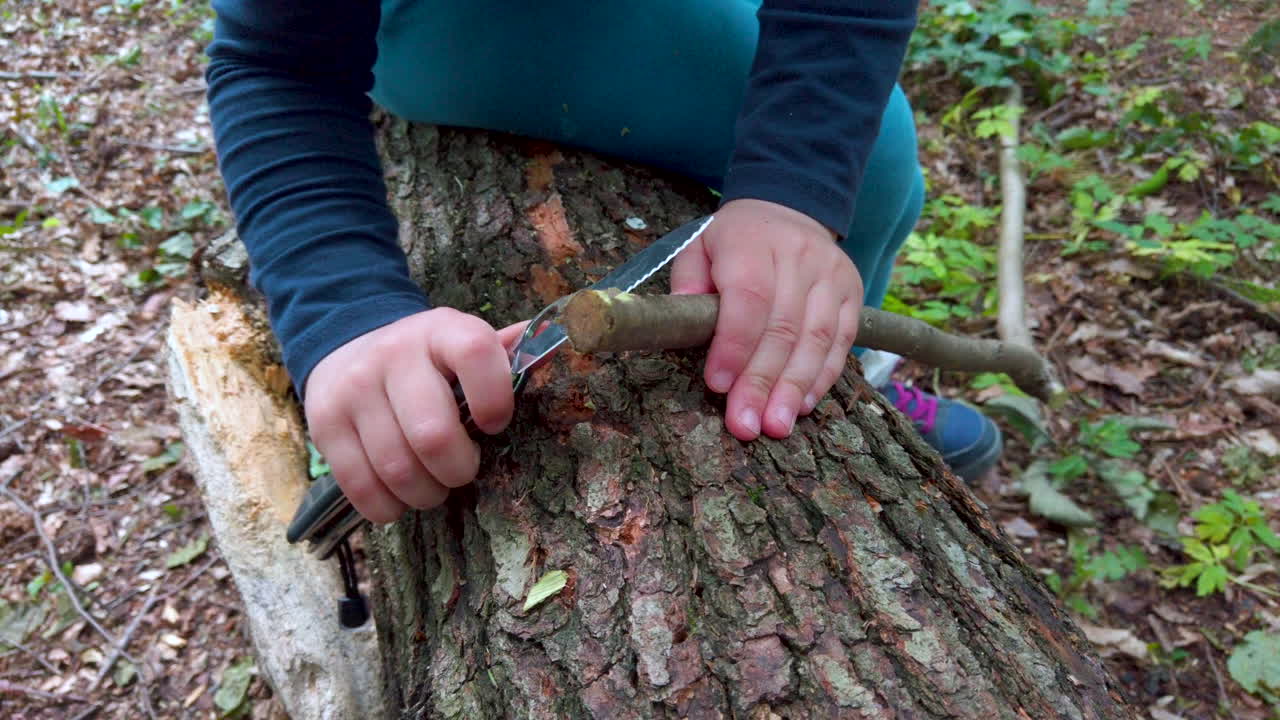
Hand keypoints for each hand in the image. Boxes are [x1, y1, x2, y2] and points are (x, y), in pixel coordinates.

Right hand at [304, 309, 526, 523]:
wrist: (346, 344)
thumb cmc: (425, 359)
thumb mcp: (461, 342)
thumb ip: (504, 352)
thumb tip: (556, 342)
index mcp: (442, 331)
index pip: (476, 353)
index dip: (495, 399)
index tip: (494, 425)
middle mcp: (395, 355)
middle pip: (433, 434)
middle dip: (458, 469)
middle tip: (462, 470)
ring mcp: (355, 389)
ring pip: (397, 468)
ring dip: (425, 493)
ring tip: (433, 486)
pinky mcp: (325, 424)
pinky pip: (361, 486)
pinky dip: (388, 507)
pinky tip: (399, 497)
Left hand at [671, 198, 862, 440]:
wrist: (788, 208)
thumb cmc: (735, 242)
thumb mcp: (700, 247)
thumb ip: (688, 281)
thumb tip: (683, 321)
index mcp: (753, 242)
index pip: (748, 299)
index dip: (734, 346)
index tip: (718, 385)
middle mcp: (798, 257)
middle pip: (783, 327)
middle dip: (762, 382)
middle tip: (745, 424)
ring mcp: (831, 276)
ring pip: (816, 339)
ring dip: (794, 389)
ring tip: (775, 426)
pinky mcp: (852, 294)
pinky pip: (841, 343)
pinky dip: (821, 379)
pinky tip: (801, 406)